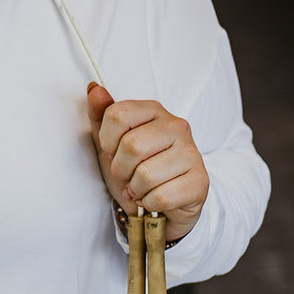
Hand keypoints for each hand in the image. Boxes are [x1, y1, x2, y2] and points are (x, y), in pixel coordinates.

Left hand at [86, 84, 207, 241]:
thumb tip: (94, 88)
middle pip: (132, 146)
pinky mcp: (200, 182)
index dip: (107, 140)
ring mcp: (191, 153)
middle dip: (121, 169)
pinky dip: (149, 203)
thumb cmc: (135, 169)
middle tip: (128, 174)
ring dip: (135, 189)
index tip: (113, 150)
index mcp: (154, 110)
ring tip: (141, 187)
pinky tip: (154, 199)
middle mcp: (177, 126)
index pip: (117, 115)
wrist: (162, 205)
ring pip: (146, 175)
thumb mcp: (111, 143)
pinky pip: (160, 197)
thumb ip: (100, 115)